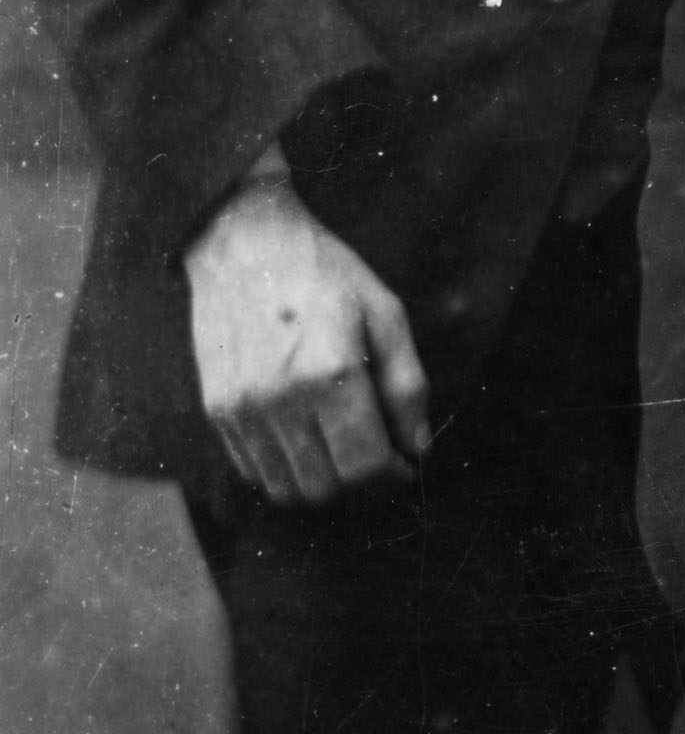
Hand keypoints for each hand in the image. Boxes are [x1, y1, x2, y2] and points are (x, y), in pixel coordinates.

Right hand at [182, 173, 430, 503]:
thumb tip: (418, 448)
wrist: (244, 245)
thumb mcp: (386, 315)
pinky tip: (310, 444)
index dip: (393, 477)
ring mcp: (241, 410)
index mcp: (330, 374)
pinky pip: (254, 471)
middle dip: (363, 487)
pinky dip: (287, 472)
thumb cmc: (325, 275)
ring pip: (287, 489)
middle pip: (326, 488)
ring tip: (347, 456)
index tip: (406, 464)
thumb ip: (407, 386)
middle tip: (381, 463)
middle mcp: (279, 400)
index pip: (364, 465)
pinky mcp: (217, 411)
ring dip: (325, 486)